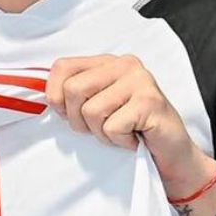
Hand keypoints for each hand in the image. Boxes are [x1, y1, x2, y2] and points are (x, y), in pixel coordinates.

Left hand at [46, 55, 215, 199]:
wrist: (169, 153)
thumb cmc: (130, 130)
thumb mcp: (96, 107)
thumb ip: (74, 96)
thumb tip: (46, 98)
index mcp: (106, 62)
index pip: (62, 67)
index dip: (56, 97)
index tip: (71, 114)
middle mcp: (124, 64)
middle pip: (73, 90)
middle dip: (79, 119)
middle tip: (101, 128)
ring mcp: (139, 80)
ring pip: (91, 111)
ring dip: (102, 133)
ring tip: (121, 132)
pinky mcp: (150, 101)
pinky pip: (112, 126)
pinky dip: (118, 141)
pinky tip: (134, 137)